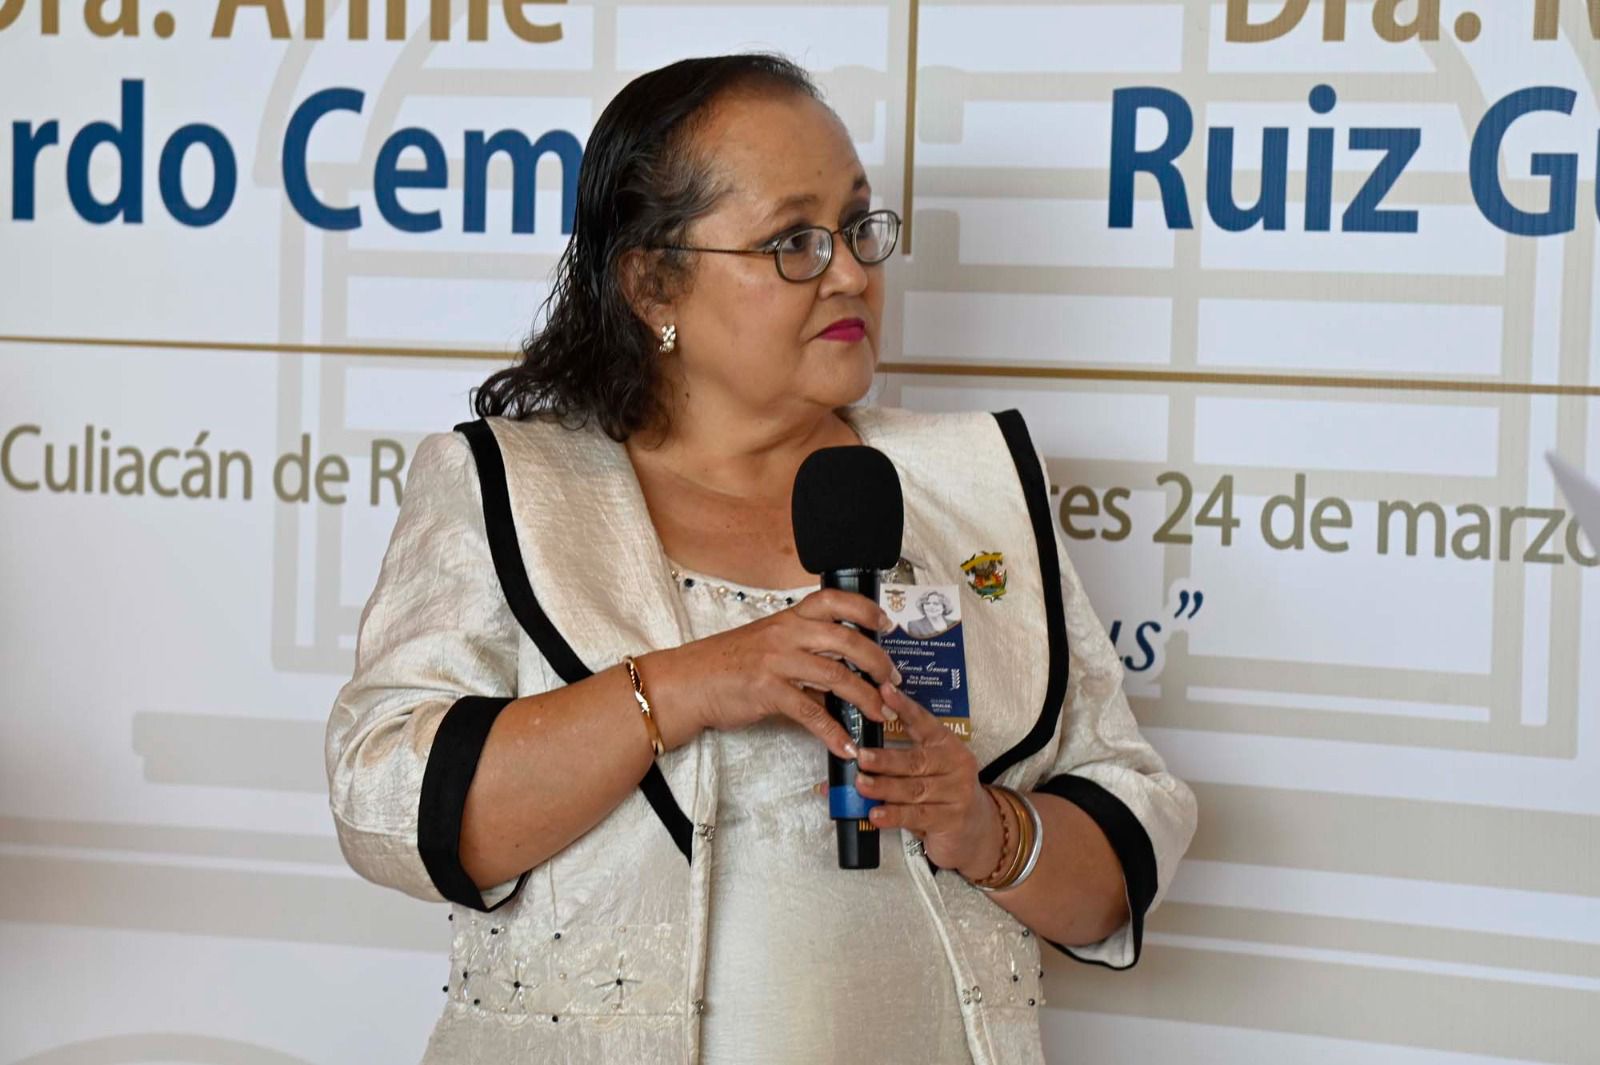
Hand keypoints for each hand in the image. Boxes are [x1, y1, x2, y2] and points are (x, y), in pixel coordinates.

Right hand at [642, 589, 899, 758]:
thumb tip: (842, 673)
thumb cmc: (727, 664)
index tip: (887, 625)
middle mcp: (787, 633)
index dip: (866, 609)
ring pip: (837, 676)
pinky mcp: (768, 691)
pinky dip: (833, 732)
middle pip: (847, 640)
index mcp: (789, 618)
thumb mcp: (768, 644)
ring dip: (866, 698)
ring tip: (882, 713)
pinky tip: (846, 745)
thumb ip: (804, 651)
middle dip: (878, 662)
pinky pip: (811, 713)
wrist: (689, 682)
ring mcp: (778, 661)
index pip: (834, 600)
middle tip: (893, 680)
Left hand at [853, 683, 1003, 879]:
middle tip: (861, 756)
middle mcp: (956, 765)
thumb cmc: (942, 793)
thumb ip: (895, 763)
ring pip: (914, 789)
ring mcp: (957, 793)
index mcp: (947, 745)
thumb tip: (846, 763)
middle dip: (886, 759)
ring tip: (861, 784)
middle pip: (916, 760)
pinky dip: (894, 815)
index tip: (885, 691)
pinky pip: (918, 816)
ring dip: (885, 787)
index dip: (904, 707)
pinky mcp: (952, 820)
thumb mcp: (927, 771)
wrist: (977, 829)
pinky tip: (876, 813)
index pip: (925, 722)